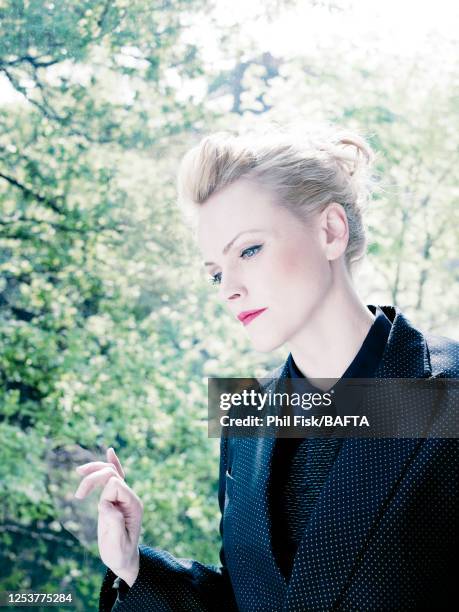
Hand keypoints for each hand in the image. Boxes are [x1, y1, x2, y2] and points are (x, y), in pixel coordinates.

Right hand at [74, 447, 142, 586]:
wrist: (124, 559)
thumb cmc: (120, 554)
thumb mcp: (117, 544)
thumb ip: (114, 524)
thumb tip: (106, 504)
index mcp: (133, 505)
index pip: (116, 485)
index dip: (104, 495)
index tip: (100, 512)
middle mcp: (129, 497)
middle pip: (112, 473)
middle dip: (94, 478)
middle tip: (78, 494)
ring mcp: (124, 496)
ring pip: (111, 471)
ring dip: (95, 470)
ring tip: (79, 471)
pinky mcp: (116, 498)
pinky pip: (116, 476)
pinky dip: (112, 463)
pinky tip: (109, 451)